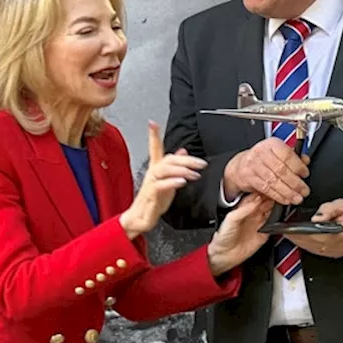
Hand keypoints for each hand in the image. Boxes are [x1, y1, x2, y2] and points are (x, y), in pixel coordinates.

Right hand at [120, 121, 206, 236]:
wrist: (141, 219)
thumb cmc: (153, 202)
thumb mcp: (168, 181)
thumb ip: (175, 166)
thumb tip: (183, 152)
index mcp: (156, 170)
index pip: (155, 149)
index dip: (153, 136)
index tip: (152, 123)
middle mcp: (152, 174)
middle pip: (167, 160)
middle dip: (185, 160)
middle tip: (201, 163)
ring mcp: (150, 184)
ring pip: (164, 170)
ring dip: (182, 170)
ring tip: (195, 174)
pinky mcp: (151, 195)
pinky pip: (160, 185)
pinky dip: (172, 182)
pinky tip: (182, 182)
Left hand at [207, 192, 275, 275]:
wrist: (224, 255)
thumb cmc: (223, 237)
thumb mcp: (231, 219)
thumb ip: (243, 210)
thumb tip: (255, 201)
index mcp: (243, 209)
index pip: (255, 197)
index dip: (263, 193)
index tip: (270, 190)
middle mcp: (251, 215)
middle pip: (265, 203)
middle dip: (272, 199)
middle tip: (279, 196)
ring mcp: (258, 224)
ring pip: (271, 213)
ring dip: (276, 208)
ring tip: (281, 204)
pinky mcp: (264, 234)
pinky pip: (274, 226)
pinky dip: (278, 222)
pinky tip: (280, 219)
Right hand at [223, 138, 310, 206]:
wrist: (240, 165)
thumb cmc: (262, 159)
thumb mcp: (277, 153)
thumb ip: (293, 157)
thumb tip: (305, 161)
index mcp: (272, 144)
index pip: (287, 155)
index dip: (298, 166)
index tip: (305, 174)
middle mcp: (261, 153)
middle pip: (281, 169)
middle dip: (295, 183)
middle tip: (304, 190)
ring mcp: (253, 165)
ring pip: (273, 180)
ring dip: (287, 192)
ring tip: (296, 198)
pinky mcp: (248, 177)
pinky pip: (265, 188)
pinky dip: (277, 195)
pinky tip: (285, 199)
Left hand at [291, 199, 342, 258]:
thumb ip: (328, 210)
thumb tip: (316, 218)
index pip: (325, 236)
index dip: (308, 234)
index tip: (295, 231)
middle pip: (318, 244)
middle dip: (300, 238)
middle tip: (287, 232)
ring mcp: (340, 251)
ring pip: (317, 249)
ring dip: (302, 243)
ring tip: (289, 235)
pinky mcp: (336, 253)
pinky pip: (319, 251)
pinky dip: (307, 245)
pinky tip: (298, 240)